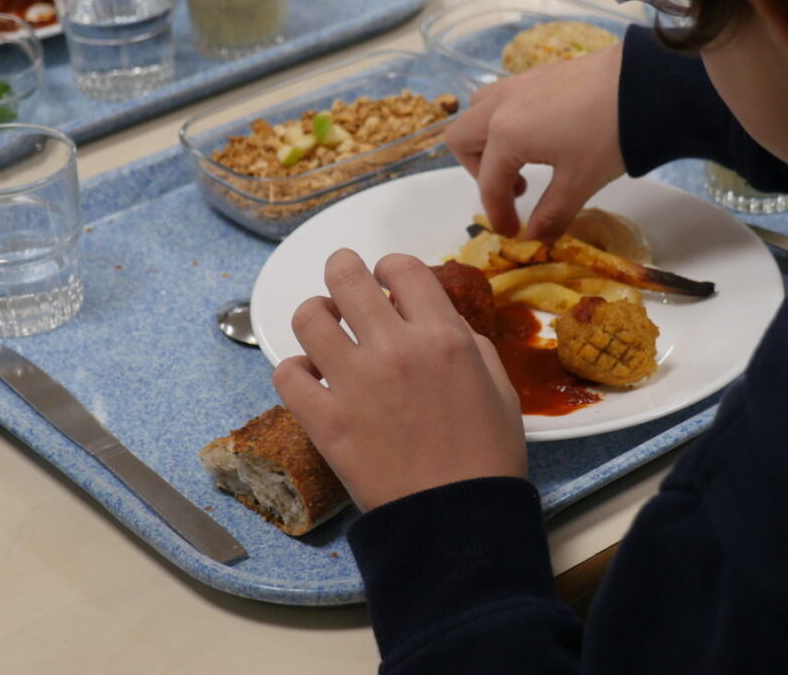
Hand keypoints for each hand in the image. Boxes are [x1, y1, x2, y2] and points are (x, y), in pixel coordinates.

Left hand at [273, 249, 525, 511]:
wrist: (457, 521)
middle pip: (346, 277)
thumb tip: (438, 323)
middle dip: (342, 269)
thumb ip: (468, 344)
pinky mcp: (324, 421)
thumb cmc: (487, 457)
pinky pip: (287, 373)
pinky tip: (310, 378)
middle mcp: (395, 349)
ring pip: (308, 318)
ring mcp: (354, 383)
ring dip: (316, 316)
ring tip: (325, 328)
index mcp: (443, 337)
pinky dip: (295, 370)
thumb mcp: (500, 388)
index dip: (390, 266)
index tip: (386, 277)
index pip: (401, 268)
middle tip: (342, 278)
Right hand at [446, 41, 626, 241]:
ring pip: (478, 111)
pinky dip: (506, 120)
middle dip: (477, 170)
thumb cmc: (610, 133)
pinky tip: (542, 136)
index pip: (489, 183)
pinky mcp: (537, 73)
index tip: (513, 231)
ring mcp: (517, 84)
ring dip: (488, 140)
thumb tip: (535, 237)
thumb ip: (552, 213)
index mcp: (506, 134)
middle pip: (461, 138)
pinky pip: (501, 98)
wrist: (646, 83)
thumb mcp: (580, 181)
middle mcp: (501, 105)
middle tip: (512, 188)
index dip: (498, 214)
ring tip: (523, 160)